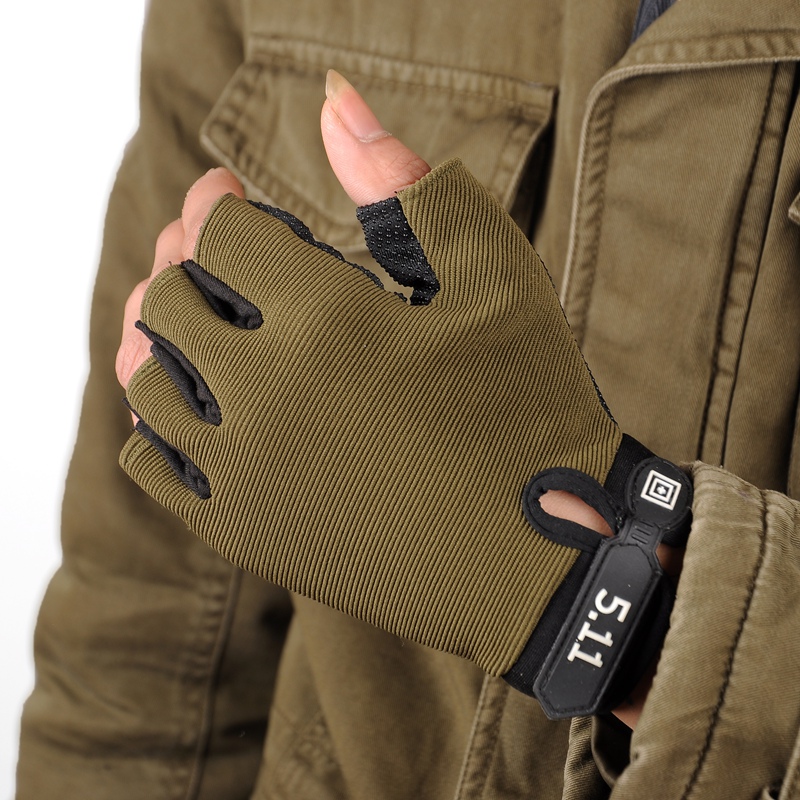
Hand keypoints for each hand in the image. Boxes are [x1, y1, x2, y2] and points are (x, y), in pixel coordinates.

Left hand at [117, 72, 688, 726]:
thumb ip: (403, 182)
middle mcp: (262, 396)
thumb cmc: (527, 409)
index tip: (236, 196)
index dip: (220, 201)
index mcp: (323, 322)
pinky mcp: (242, 530)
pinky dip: (161, 415)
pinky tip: (208, 400)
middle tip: (228, 255)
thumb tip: (334, 100)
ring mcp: (242, 472)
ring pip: (144, 377)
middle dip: (188, 260)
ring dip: (166, 334)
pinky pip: (153, 460)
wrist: (539, 556)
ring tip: (212, 322)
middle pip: (168, 297)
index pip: (218, 232)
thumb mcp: (489, 276)